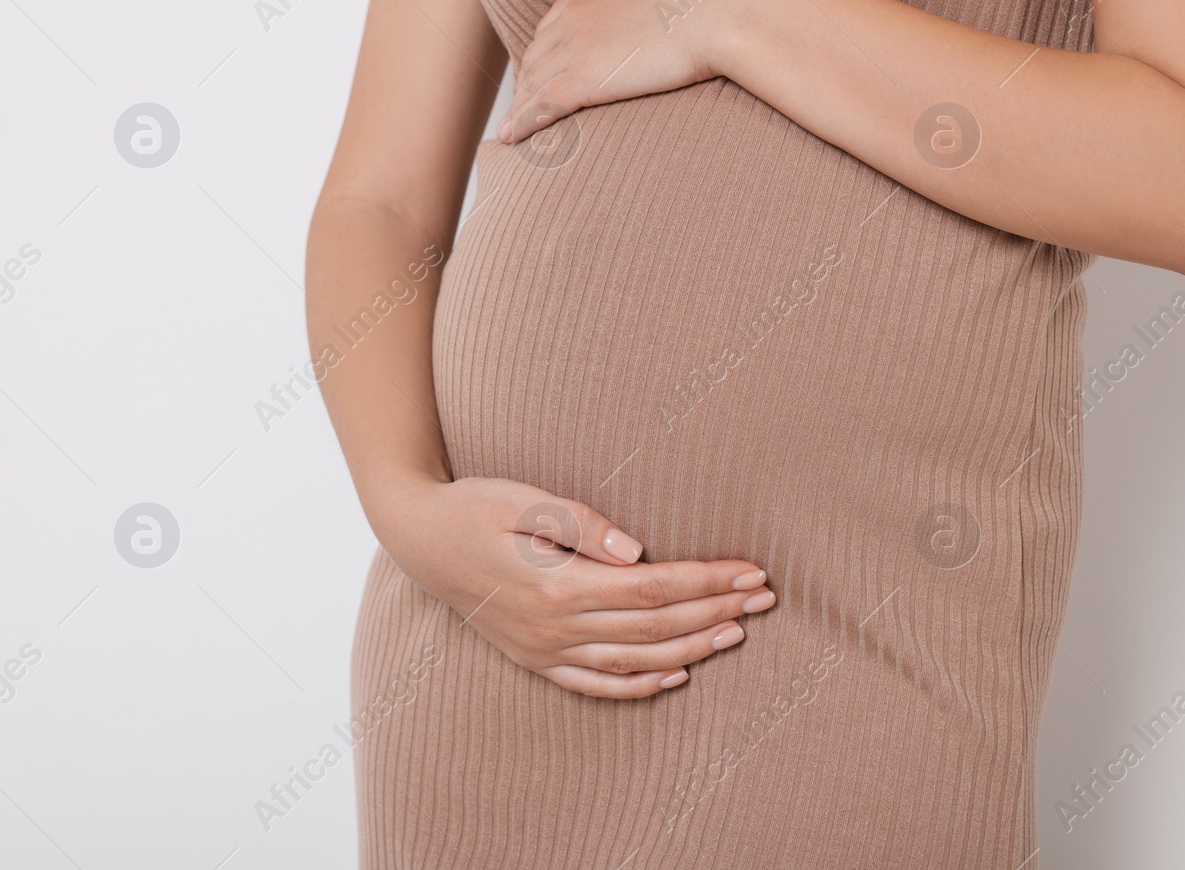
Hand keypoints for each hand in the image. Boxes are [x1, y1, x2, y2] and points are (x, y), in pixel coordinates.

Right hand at [367, 474, 775, 698]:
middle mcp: (555, 627)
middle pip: (654, 626)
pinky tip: (676, 674)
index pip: (652, 588)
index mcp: (556, 585)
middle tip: (765, 596)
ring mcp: (545, 649)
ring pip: (634, 660)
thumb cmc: (474, 506)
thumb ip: (578, 525)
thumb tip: (635, 548)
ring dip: (692, 647)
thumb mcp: (521, 499)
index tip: (751, 571)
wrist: (418, 539)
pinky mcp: (536, 658)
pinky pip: (596, 684)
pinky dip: (640, 684)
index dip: (707, 581)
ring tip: (738, 631)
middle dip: (716, 610)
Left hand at [498, 0, 749, 143]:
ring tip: (514, 128)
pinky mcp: (587, 78)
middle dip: (527, 80)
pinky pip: (543, 104)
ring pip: (534, 80)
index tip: (542, 69)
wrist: (726, 4)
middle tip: (525, 104)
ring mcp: (577, 46)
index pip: (553, 23)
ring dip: (520, 104)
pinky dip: (522, 122)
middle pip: (537, 54)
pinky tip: (512, 138)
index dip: (545, 49)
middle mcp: (575, 14)